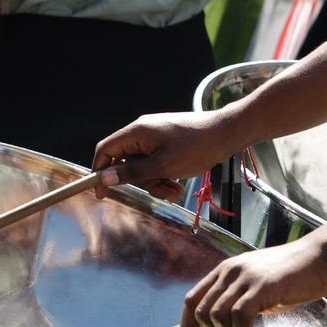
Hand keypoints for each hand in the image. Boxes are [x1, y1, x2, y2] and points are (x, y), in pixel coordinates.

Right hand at [92, 110, 242, 199]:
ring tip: (175, 192)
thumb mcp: (163, 165)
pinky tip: (178, 186)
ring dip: (156, 183)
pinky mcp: (166, 143)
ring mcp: (155, 138)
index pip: (106, 150)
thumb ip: (132, 173)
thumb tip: (104, 178)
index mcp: (136, 132)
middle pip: (126, 163)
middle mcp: (142, 132)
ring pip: (143, 167)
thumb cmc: (196, 147)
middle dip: (142, 182)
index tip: (102, 193)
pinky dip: (164, 176)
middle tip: (161, 193)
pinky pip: (156, 163)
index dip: (100, 172)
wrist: (227, 133)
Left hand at [180, 239, 326, 326]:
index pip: (191, 300)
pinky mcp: (262, 286)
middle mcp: (229, 271)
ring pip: (218, 316)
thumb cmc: (290, 275)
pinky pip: (239, 316)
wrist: (319, 257)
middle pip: (201, 311)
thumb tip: (214, 326)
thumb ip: (235, 300)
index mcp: (224, 271)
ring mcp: (245, 277)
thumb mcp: (255, 286)